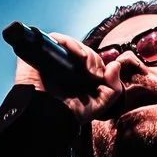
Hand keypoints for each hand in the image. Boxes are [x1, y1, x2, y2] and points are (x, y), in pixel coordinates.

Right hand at [11, 30, 156, 122]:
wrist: (46, 117)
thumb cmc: (69, 114)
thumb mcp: (99, 104)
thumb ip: (114, 88)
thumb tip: (115, 65)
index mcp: (77, 76)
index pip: (91, 60)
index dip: (99, 64)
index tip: (101, 76)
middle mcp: (64, 66)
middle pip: (84, 51)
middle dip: (94, 60)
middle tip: (94, 74)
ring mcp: (52, 59)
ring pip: (72, 44)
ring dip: (84, 52)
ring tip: (86, 67)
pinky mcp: (40, 53)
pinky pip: (56, 39)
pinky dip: (70, 42)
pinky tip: (78, 55)